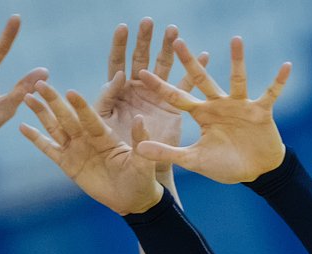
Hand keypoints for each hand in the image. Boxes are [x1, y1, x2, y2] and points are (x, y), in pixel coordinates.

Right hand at [20, 82, 161, 215]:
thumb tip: (141, 118)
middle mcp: (87, 138)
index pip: (89, 117)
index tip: (70, 92)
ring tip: (27, 97)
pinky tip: (22, 126)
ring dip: (41, 113)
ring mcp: (75, 149)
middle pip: (67, 116)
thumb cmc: (141, 178)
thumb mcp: (143, 160)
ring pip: (55, 127)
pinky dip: (36, 139)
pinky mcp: (67, 163)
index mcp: (104, 135)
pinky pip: (49, 148)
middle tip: (39, 84)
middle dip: (53, 101)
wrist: (132, 199)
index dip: (80, 106)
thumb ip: (140, 140)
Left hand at [95, 20, 209, 162]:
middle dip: (146, 40)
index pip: (117, 63)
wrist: (143, 173)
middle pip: (141, 59)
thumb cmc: (119, 153)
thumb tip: (118, 76)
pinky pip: (187, 85)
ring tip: (174, 31)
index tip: (124, 27)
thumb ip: (107, 100)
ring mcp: (157, 96)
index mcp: (119, 93)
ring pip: (164, 67)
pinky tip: (204, 55)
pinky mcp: (175, 107)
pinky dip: (196, 71)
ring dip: (169, 49)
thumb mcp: (107, 124)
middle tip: (149, 22)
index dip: (120, 45)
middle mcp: (138, 90)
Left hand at [134, 36, 290, 183]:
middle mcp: (219, 105)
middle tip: (176, 40)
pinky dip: (279, 81)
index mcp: (202, 115)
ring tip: (236, 39)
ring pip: (237, 79)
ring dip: (237, 60)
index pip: (177, 97)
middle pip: (202, 79)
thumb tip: (139, 149)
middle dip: (190, 62)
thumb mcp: (194, 160)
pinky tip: (286, 66)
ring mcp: (241, 106)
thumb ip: (169, 153)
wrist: (257, 173)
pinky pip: (271, 93)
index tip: (142, 72)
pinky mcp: (261, 111)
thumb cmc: (226, 165)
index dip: (160, 86)